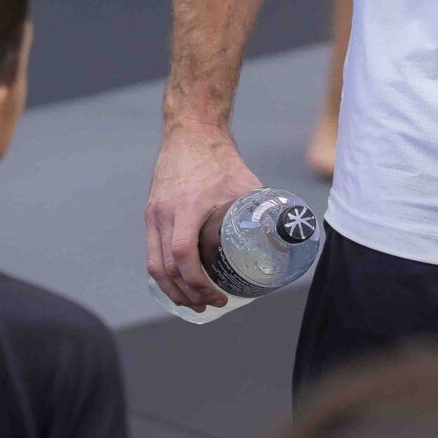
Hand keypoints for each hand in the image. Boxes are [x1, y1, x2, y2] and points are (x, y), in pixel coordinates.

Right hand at [144, 123, 260, 310]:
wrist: (191, 131)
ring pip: (153, 263)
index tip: (216, 296)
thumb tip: (286, 237)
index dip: (197, 283)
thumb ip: (263, 209)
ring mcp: (153, 213)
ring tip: (191, 302)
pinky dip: (162, 272)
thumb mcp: (244, 183)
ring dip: (171, 289)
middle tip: (206, 306)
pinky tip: (176, 283)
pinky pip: (151, 250)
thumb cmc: (218, 157)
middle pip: (164, 268)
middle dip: (185, 294)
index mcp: (186, 206)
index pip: (182, 255)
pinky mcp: (151, 212)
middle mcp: (164, 212)